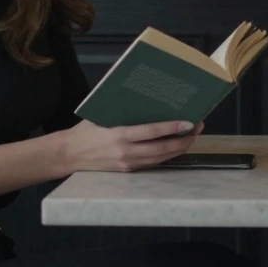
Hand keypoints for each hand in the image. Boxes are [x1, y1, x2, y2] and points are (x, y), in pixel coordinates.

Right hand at [60, 119, 203, 172]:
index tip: (189, 122)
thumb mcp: (102, 115)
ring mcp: (128, 164)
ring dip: (179, 148)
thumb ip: (125, 110)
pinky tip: (176, 146)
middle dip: (183, 139)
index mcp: (118, 135)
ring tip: (192, 136)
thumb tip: (149, 96)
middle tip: (198, 127)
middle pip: (162, 149)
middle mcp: (125, 152)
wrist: (69, 154)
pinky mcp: (129, 170)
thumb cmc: (86, 129)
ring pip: (161, 158)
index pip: (152, 132)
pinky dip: (167, 155)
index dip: (172, 128)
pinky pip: (153, 163)